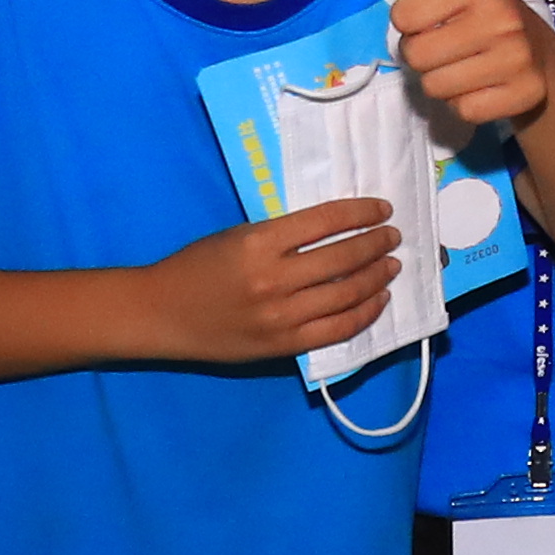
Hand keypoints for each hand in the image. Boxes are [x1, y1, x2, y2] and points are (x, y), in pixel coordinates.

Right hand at [145, 195, 401, 364]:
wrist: (161, 314)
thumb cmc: (197, 267)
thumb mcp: (237, 235)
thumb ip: (283, 235)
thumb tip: (338, 229)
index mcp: (259, 243)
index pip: (325, 222)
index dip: (361, 213)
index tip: (382, 208)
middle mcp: (274, 280)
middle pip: (343, 259)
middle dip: (377, 244)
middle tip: (393, 236)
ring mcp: (281, 317)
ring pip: (347, 295)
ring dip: (377, 277)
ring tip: (392, 265)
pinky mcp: (284, 345)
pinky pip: (338, 330)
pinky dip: (365, 313)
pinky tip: (378, 299)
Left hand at [390, 0, 554, 133]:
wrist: (536, 52)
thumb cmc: (482, 1)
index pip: (401, 19)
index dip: (413, 21)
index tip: (440, 13)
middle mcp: (502, 19)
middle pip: (415, 57)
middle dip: (426, 54)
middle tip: (453, 41)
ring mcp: (517, 59)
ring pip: (436, 87)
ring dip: (445, 79)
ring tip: (468, 61)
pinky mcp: (526, 95)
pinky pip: (465, 111)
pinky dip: (469, 103)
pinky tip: (486, 83)